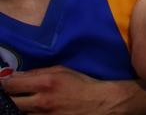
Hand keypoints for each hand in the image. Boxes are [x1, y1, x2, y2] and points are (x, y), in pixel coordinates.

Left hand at [2, 66, 120, 114]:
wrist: (100, 104)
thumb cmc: (83, 84)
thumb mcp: (63, 71)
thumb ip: (38, 72)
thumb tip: (16, 75)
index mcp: (46, 83)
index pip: (12, 84)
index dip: (4, 83)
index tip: (3, 82)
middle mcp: (41, 102)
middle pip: (10, 102)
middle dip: (7, 97)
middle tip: (9, 93)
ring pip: (18, 113)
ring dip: (16, 107)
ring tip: (21, 102)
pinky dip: (27, 113)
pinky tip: (30, 109)